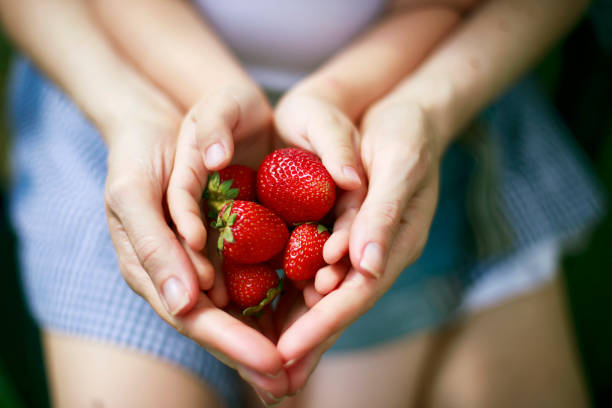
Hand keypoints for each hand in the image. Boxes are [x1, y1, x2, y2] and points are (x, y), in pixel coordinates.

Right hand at [103, 93, 288, 403]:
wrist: (162, 118)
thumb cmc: (140, 155)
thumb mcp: (134, 194)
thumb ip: (153, 245)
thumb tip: (183, 304)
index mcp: (153, 272)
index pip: (194, 318)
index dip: (231, 342)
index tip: (272, 362)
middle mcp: (185, 274)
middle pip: (222, 323)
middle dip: (254, 354)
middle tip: (290, 384)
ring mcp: (210, 260)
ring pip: (242, 308)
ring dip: (270, 337)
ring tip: (300, 369)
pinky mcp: (235, 240)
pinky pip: (258, 275)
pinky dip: (279, 299)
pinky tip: (307, 314)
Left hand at [276, 101, 442, 391]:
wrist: (398, 109)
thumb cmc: (406, 132)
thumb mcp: (400, 164)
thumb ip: (384, 214)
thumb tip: (365, 267)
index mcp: (397, 243)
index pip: (357, 294)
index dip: (323, 324)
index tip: (287, 353)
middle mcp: (374, 252)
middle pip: (336, 306)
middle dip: (305, 341)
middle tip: (269, 379)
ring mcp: (354, 243)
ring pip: (321, 294)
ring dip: (294, 326)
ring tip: (262, 360)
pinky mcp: (334, 229)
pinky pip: (308, 267)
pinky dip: (288, 291)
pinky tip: (262, 310)